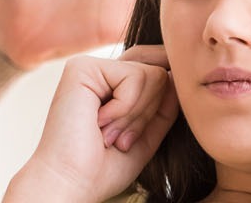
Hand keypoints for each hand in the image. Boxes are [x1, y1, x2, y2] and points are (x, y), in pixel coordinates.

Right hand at [5, 49, 177, 202]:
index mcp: (112, 87)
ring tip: (109, 135)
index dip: (161, 102)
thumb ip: (165, 104)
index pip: (158, 73)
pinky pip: (136, 76)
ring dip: (137, 116)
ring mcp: (90, 67)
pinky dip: (126, 108)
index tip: (131, 139)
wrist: (72, 183)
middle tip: (120, 141)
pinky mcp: (83, 67)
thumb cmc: (103, 168)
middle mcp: (101, 72)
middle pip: (160, 72)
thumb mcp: (147, 133)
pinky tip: (99, 123)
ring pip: (154, 75)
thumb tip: (178, 74)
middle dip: (149, 114)